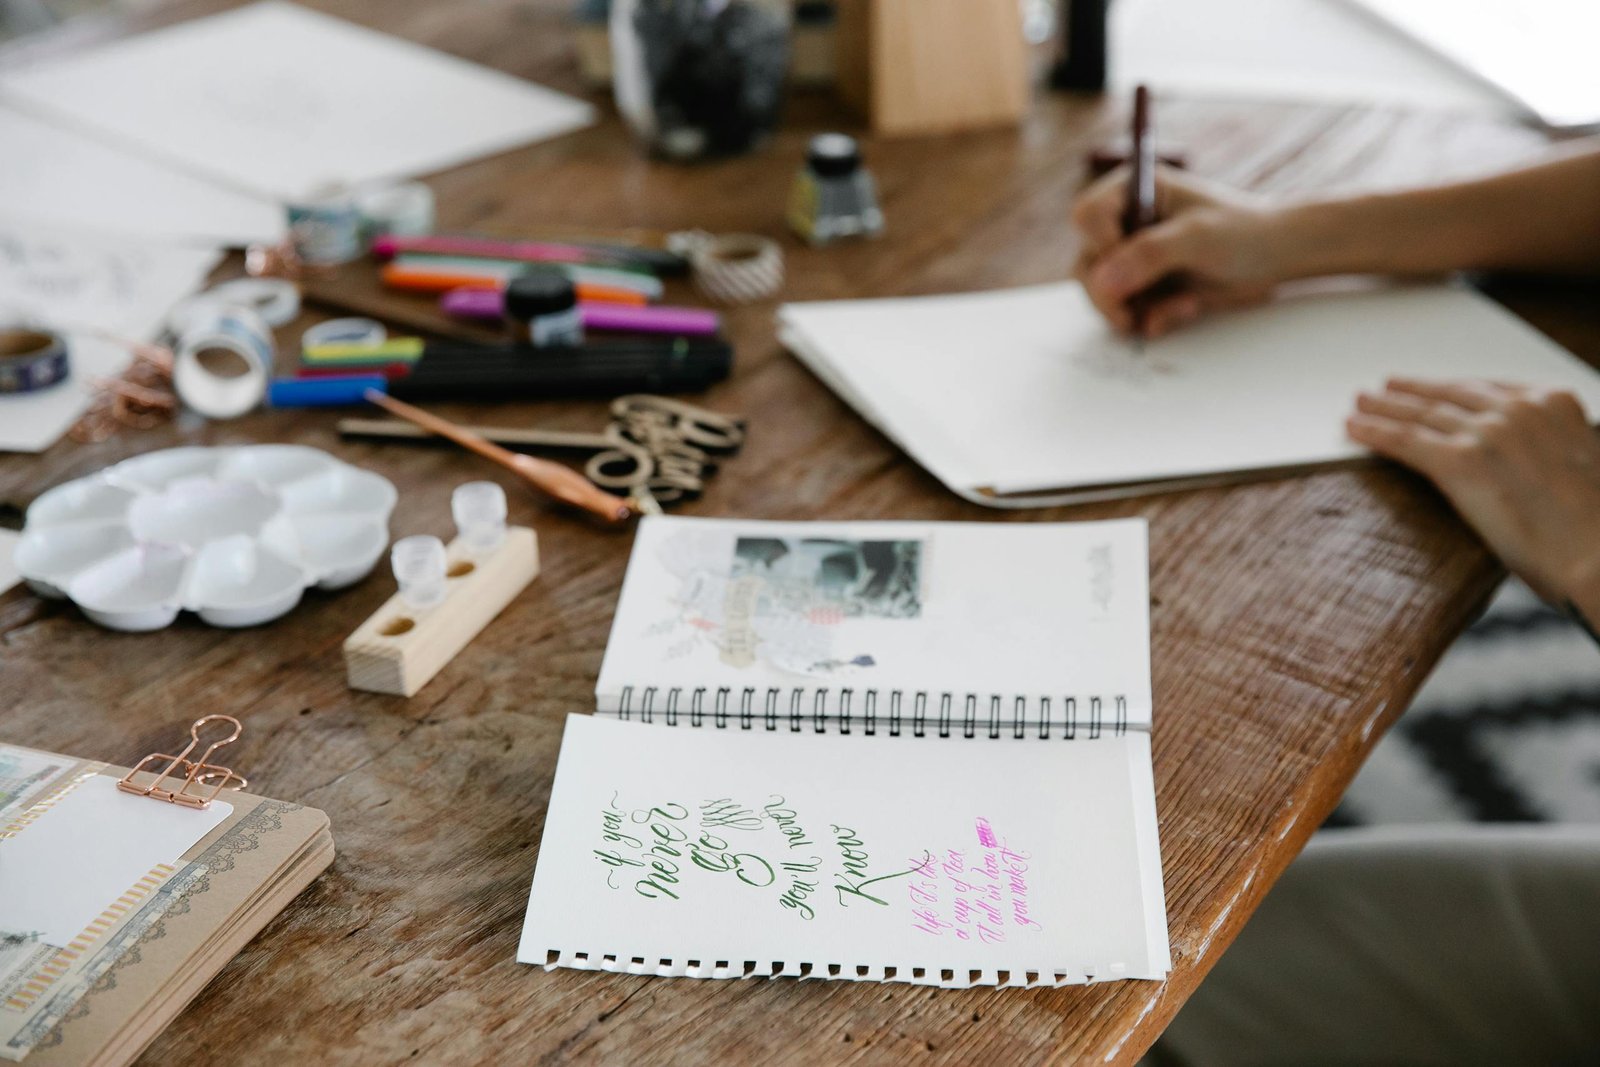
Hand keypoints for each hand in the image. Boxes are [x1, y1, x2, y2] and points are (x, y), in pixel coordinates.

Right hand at [1071, 166, 1291, 337]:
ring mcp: (1132, 259)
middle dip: (1109, 294)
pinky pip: (1126, 313)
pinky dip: (1151, 319)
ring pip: (1101, 294)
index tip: (1125, 266)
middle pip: (1086, 263)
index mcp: (1133, 191)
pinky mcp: (1144, 288)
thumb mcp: (1198, 237)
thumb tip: (1100, 281)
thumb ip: (1149, 254)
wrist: (1276, 259)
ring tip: (1180, 307)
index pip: (1087, 216)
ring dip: (1134, 310)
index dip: (1100, 245)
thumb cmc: (1243, 231)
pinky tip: (1185, 309)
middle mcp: (1125, 223)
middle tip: (1131, 315)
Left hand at [1347, 379, 1599, 616]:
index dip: (1449, 388)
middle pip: (1449, 395)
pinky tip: (1353, 428)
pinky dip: (1373, 432)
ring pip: (1421, 414)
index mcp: (1555, 402)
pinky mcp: (1462, 462)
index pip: (1486, 388)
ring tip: (1359, 403)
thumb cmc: (1594, 527)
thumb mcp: (1576, 464)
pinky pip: (1405, 440)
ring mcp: (1489, 432)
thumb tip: (1514, 458)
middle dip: (1411, 392)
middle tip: (1383, 388)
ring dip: (1383, 408)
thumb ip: (1543, 448)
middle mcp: (1520, 409)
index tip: (1428, 386)